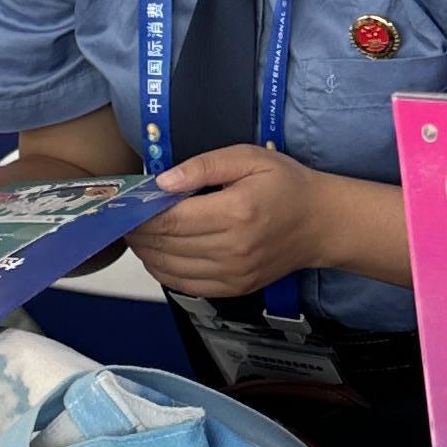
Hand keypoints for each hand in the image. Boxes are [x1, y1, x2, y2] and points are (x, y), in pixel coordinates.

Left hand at [137, 145, 343, 297]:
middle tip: (124, 217)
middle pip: (165, 245)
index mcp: (235, 212)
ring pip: (169, 269)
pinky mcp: (234, 288)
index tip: (125, 204)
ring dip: (146, 252)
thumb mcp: (248, 158)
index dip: (139, 214)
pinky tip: (158, 254)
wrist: (322, 223)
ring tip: (138, 234)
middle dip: (137, 232)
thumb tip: (163, 181)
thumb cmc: (287, 186)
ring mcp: (233, 274)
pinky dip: (163, 271)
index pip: (170, 220)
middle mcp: (232, 248)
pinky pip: (184, 285)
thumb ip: (203, 166)